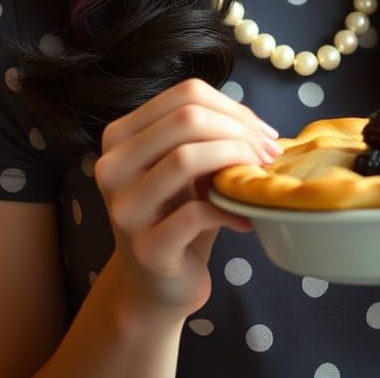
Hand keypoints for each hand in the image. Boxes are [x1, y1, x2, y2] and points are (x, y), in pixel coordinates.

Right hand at [94, 78, 279, 316]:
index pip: (186, 94)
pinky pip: (196, 213)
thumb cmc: (176, 213)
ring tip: (258, 179)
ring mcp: (124, 208)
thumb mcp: (183, 165)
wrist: (155, 284)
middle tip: (267, 154)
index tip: (262, 132)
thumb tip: (258, 126)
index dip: (234, 107)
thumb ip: (205, 134)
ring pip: (185, 157)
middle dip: (239, 131)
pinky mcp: (146, 248)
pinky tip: (245, 219)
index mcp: (121, 136)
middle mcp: (112, 166)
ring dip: (236, 161)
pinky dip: (230, 210)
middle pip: (187, 118)